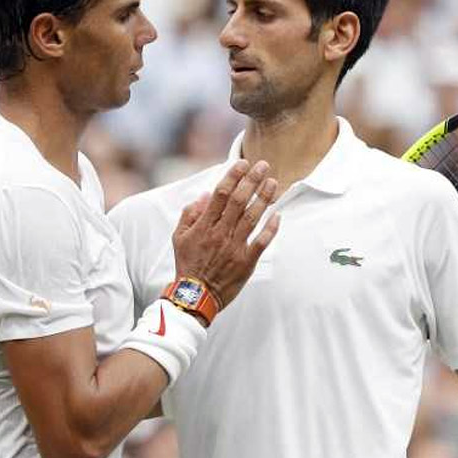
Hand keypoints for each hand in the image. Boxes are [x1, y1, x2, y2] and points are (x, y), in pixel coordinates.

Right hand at [171, 160, 279, 309]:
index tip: (243, 162)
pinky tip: (278, 214)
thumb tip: (204, 195)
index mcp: (204, 225)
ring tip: (273, 182)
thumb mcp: (179, 237)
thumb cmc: (187, 264)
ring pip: (252, 217)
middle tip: (263, 165)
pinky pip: (261, 242)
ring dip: (263, 198)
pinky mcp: (246, 261)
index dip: (233, 176)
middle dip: (252, 180)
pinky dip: (270, 228)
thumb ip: (190, 214)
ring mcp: (234, 247)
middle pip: (239, 201)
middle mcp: (220, 233)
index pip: (220, 194)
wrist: (195, 295)